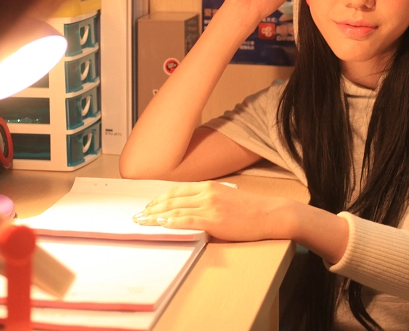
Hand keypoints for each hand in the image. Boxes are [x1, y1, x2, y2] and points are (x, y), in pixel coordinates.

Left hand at [132, 181, 290, 242]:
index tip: (148, 206)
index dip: (160, 198)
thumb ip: (208, 203)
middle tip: (138, 215)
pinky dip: (170, 221)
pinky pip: (186, 220)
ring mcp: (210, 205)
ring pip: (175, 209)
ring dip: (155, 216)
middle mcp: (207, 192)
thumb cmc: (252, 210)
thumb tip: (192, 214)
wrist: (271, 214)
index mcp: (209, 186)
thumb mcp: (228, 199)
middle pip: (172, 199)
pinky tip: (160, 223)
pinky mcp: (214, 219)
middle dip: (152, 207)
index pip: (177, 191)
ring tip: (142, 221)